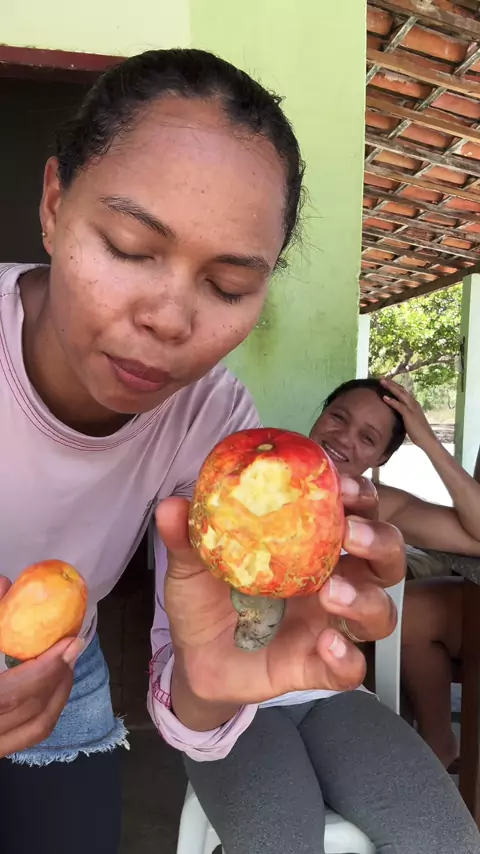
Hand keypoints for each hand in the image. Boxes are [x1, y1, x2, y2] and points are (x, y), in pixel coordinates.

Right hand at [0, 577, 83, 757]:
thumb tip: (4, 583)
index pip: (11, 695)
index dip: (44, 669)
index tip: (69, 641)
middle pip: (31, 713)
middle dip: (58, 677)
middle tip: (71, 647)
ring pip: (35, 729)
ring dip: (57, 694)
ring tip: (65, 662)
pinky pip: (25, 736)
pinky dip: (45, 710)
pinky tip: (50, 686)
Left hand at [156, 477, 404, 718]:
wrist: (192, 658)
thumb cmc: (204, 599)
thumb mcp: (192, 564)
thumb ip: (187, 537)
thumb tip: (172, 505)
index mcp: (310, 544)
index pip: (354, 510)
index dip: (358, 494)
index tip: (341, 485)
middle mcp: (332, 578)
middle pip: (385, 556)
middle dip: (378, 539)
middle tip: (350, 533)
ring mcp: (328, 623)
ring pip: (380, 610)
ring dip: (365, 597)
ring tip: (331, 592)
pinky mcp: (317, 665)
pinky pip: (351, 668)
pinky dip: (347, 657)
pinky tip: (326, 645)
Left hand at [381, 377, 435, 449]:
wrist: (427, 439)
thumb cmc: (418, 432)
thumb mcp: (410, 420)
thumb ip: (404, 414)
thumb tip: (396, 413)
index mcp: (413, 404)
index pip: (403, 392)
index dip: (395, 386)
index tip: (386, 381)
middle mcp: (413, 403)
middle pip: (401, 390)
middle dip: (391, 383)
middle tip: (382, 377)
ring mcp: (412, 408)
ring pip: (400, 394)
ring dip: (391, 387)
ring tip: (382, 382)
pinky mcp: (409, 415)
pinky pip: (399, 406)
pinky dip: (392, 401)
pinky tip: (384, 397)